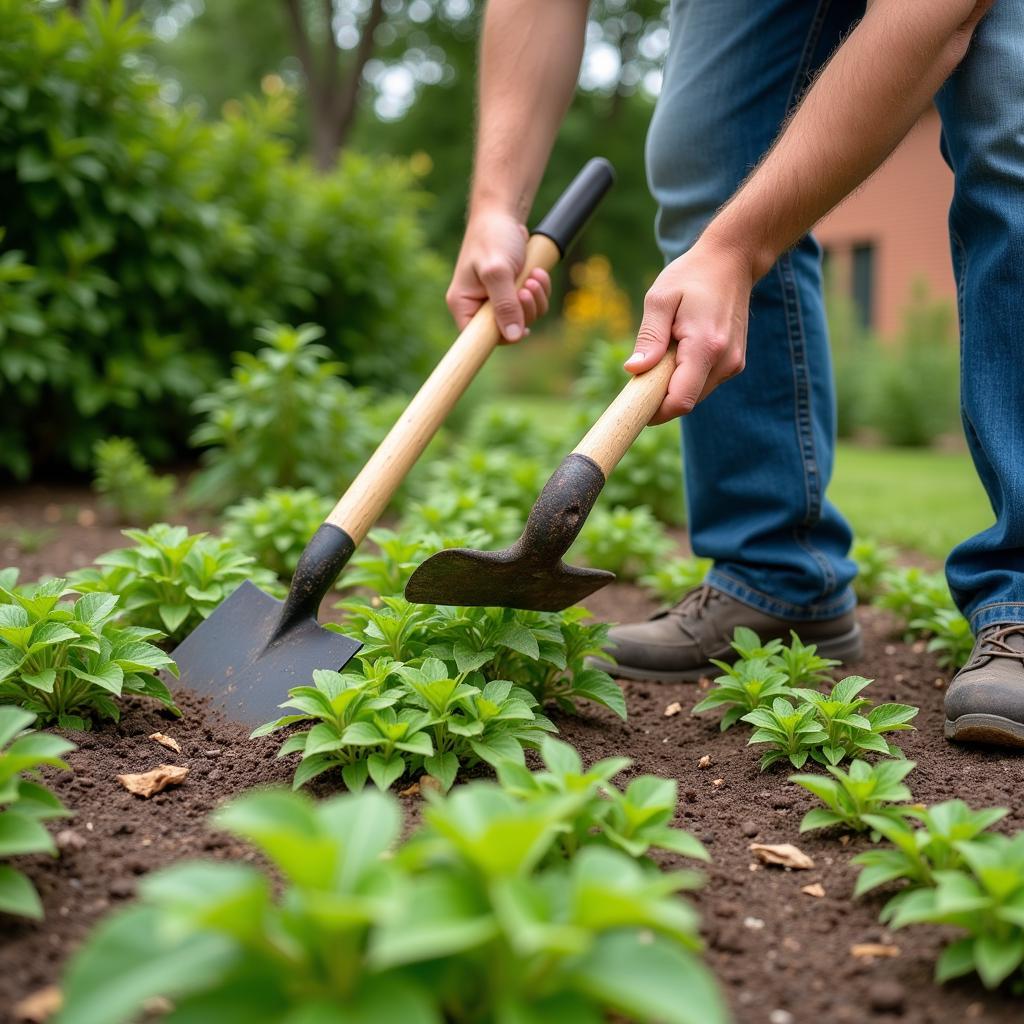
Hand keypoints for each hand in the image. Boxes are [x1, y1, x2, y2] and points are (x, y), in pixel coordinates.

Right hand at [446, 207, 551, 341]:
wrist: (502, 215)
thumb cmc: (492, 238)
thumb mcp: (498, 271)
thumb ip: (505, 304)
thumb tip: (513, 336)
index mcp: (462, 304)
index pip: (477, 338)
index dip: (500, 337)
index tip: (519, 327)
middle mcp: (477, 306)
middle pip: (506, 331)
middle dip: (524, 310)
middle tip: (526, 288)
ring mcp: (495, 301)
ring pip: (523, 318)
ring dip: (535, 299)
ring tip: (533, 276)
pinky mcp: (512, 293)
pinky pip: (531, 306)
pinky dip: (539, 292)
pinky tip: (537, 273)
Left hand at [625, 236, 754, 423]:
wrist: (732, 262)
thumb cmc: (691, 275)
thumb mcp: (660, 298)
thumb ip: (649, 337)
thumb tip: (634, 370)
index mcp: (706, 347)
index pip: (680, 400)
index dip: (655, 412)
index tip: (634, 407)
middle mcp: (725, 361)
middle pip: (686, 401)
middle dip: (661, 396)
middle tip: (644, 371)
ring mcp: (733, 364)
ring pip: (695, 394)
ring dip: (674, 385)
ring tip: (667, 350)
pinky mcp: (734, 363)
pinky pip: (704, 383)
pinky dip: (687, 376)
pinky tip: (681, 350)